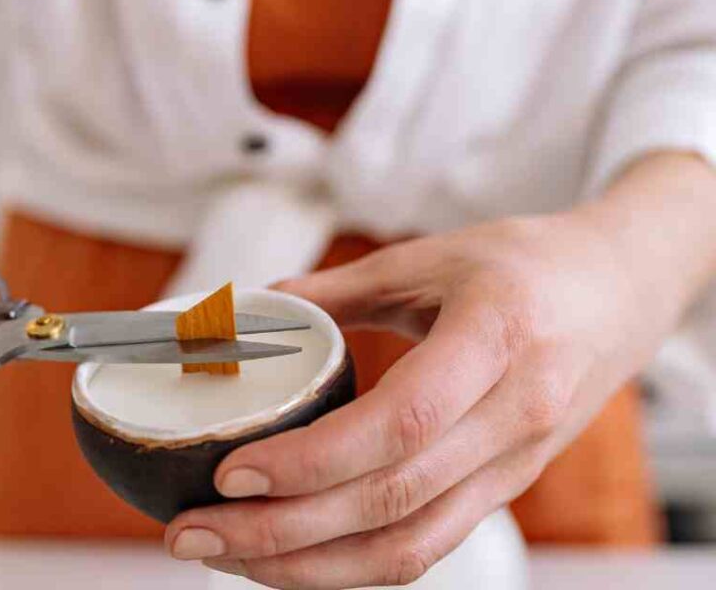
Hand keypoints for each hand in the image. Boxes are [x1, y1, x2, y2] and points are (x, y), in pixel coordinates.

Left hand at [165, 154, 715, 588]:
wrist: (620, 291)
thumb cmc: (527, 263)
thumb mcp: (434, 255)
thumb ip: (343, 285)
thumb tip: (258, 305)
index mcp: (494, 340)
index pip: (399, 425)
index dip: (310, 462)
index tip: (229, 471)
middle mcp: (512, 417)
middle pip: (391, 503)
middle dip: (281, 532)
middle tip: (193, 533)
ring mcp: (514, 464)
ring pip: (408, 548)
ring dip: (308, 568)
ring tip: (225, 557)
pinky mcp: (505, 487)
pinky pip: (426, 545)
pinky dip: (352, 564)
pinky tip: (293, 556)